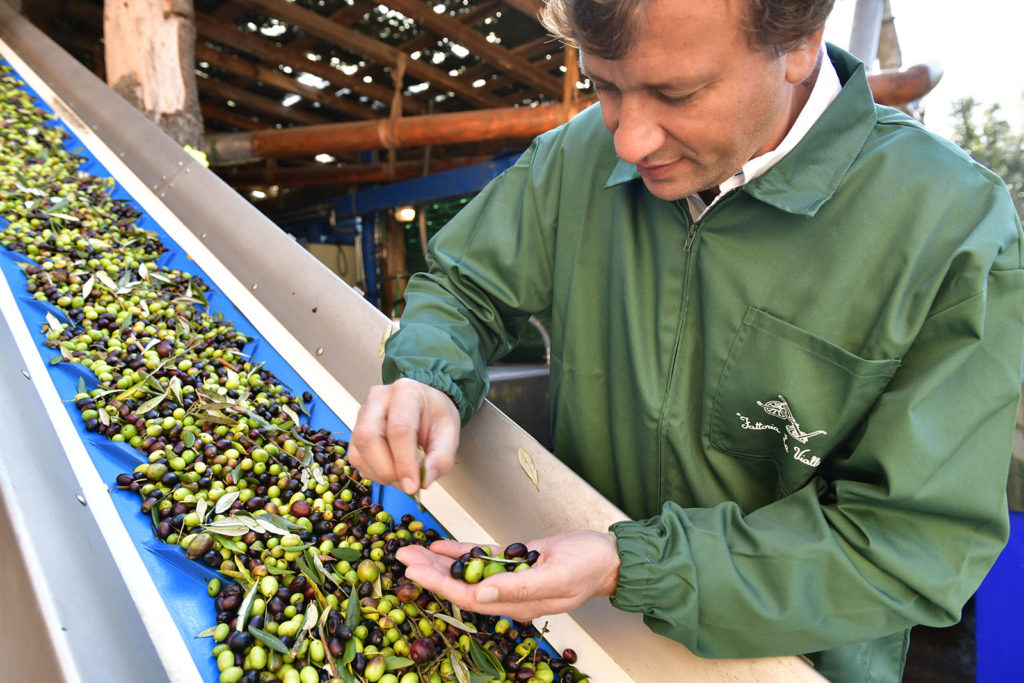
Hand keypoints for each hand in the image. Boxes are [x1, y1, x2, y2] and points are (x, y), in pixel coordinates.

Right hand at [348, 378, 460, 494]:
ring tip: (404, 475)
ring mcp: (362, 414)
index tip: (414, 485)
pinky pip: (356, 459)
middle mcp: (378, 399)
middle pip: (368, 437)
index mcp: (406, 392)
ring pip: (358, 451)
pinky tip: (392, 470)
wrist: (424, 407)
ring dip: (381, 474)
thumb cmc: (435, 416)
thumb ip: (442, 457)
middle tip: (407, 485)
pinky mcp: (355, 432)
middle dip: (387, 469)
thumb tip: (424, 480)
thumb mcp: (450, 432)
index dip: (405, 462)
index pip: (399, 429)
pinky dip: (374, 473)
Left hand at [396, 531, 619, 622]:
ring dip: (440, 560)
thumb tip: (482, 593)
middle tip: (403, 556)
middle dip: (430, 572)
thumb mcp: (556, 577)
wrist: (608, 557)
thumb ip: (518, 588)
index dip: (438, 585)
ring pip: (466, 570)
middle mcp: (508, 594)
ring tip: (413, 549)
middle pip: (460, 584)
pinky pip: (480, 558)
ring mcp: (510, 577)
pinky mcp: (514, 561)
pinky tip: (441, 545)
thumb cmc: (588, 567)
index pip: (468, 596)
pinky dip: (460, 551)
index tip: (414, 573)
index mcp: (517, 603)